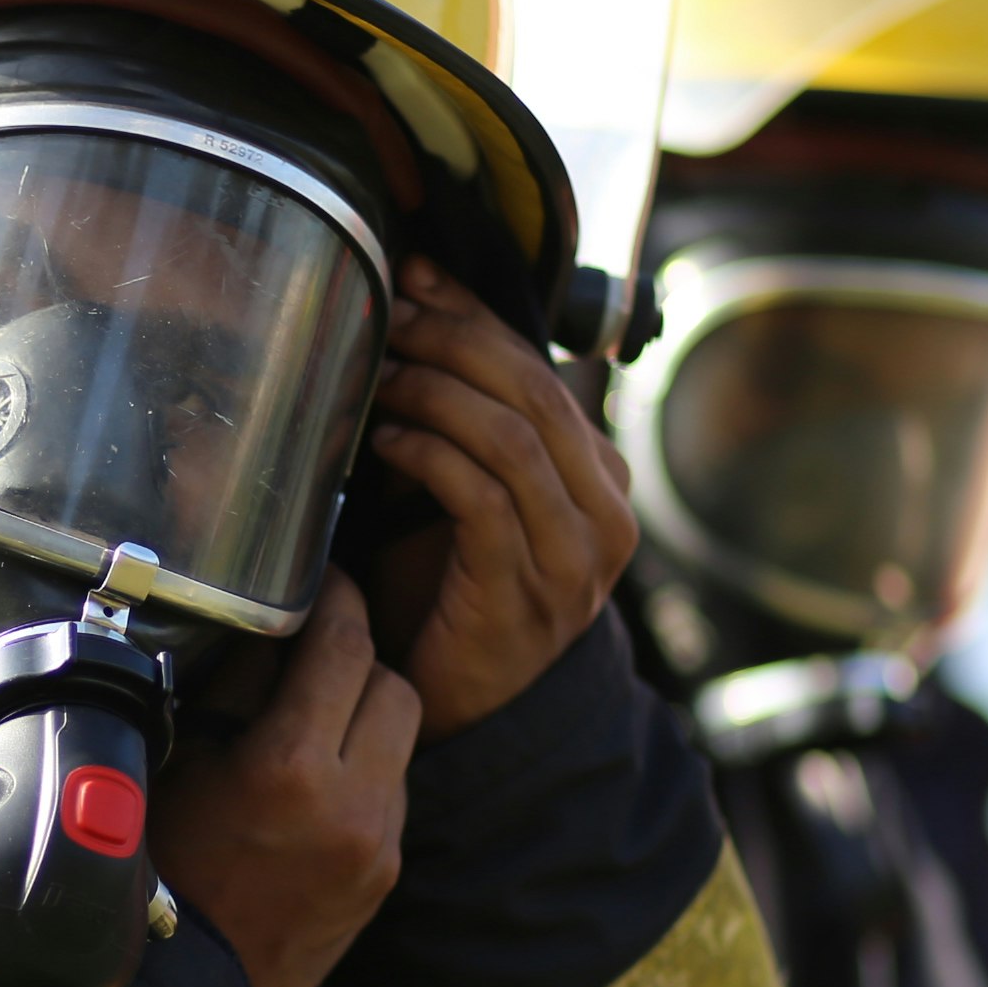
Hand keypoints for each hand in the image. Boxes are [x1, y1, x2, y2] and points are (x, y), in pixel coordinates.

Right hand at [149, 572, 418, 986]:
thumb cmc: (152, 873)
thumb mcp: (175, 766)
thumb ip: (231, 693)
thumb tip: (266, 626)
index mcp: (290, 770)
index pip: (343, 644)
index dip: (335, 596)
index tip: (319, 576)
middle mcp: (352, 806)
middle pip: (393, 682)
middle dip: (359, 653)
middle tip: (316, 639)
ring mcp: (378, 846)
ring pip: (403, 736)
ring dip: (368, 711)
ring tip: (314, 710)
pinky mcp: (385, 877)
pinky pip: (393, 791)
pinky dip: (366, 768)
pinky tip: (317, 778)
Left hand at [362, 258, 638, 740]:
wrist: (467, 709)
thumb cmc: (454, 591)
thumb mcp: (472, 492)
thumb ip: (466, 421)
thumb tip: (419, 306)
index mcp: (601, 478)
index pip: (545, 369)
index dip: (479, 316)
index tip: (419, 277)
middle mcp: (607, 512)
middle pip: (534, 391)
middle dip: (455, 342)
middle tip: (391, 316)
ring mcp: (575, 555)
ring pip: (513, 437)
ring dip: (437, 392)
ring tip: (381, 375)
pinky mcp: (529, 589)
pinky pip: (483, 497)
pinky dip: (431, 455)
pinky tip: (387, 440)